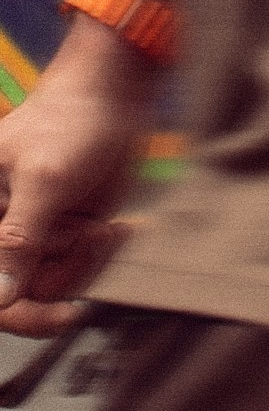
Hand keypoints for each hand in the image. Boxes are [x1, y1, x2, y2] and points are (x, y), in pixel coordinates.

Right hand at [0, 33, 154, 335]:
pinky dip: (100, 255)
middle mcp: (2, 231)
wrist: (113, 98)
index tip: (61, 311)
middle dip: (63, 273)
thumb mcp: (43, 181)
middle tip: (91, 238)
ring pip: (55, 286)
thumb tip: (0, 296)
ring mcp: (34, 237)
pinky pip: (79, 270)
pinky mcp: (65, 236)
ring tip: (101, 224)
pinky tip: (114, 226)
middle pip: (21, 295)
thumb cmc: (68, 123)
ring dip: (86, 261)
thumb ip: (18, 239)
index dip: (17, 312)